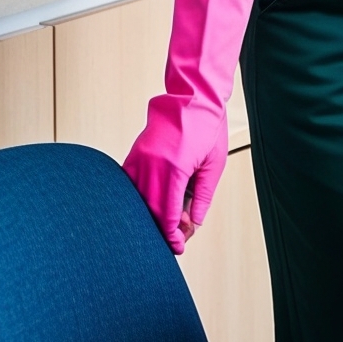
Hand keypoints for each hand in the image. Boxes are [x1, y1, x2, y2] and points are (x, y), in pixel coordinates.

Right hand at [122, 105, 229, 253]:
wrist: (194, 96)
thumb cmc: (208, 127)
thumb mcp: (213, 165)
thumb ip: (202, 196)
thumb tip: (194, 222)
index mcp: (174, 168)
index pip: (166, 214)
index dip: (171, 235)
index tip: (178, 245)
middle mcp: (152, 164)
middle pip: (149, 210)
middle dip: (162, 228)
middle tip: (176, 236)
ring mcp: (139, 157)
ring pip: (137, 199)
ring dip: (150, 214)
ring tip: (168, 220)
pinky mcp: (135, 152)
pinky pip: (129, 182)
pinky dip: (138, 197)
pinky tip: (149, 204)